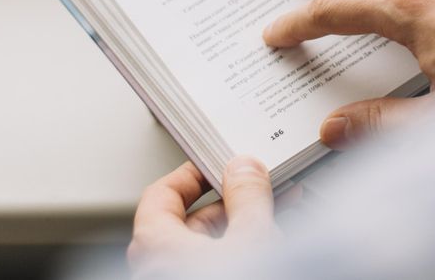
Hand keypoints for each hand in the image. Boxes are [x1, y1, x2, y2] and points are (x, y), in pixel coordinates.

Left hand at [127, 157, 293, 278]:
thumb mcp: (251, 238)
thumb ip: (248, 196)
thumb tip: (245, 170)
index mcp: (154, 244)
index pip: (162, 194)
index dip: (193, 175)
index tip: (220, 165)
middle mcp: (155, 268)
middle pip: (190, 223)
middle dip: (233, 205)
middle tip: (264, 192)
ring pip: (207, 251)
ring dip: (243, 232)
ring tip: (279, 222)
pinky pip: (216, 269)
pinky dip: (240, 256)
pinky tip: (271, 252)